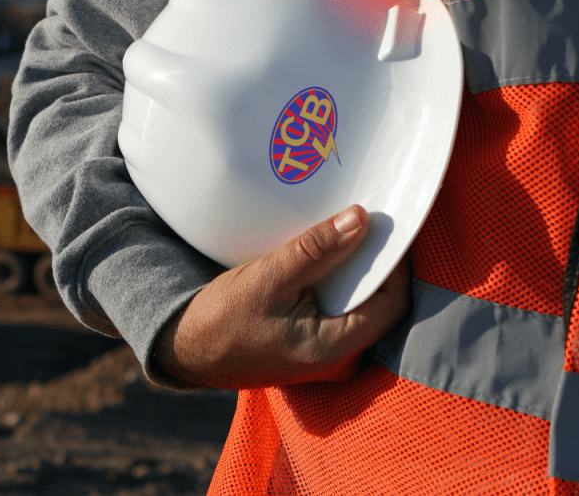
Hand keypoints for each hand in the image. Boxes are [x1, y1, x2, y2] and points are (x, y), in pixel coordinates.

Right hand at [152, 205, 409, 388]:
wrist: (185, 349)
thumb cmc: (221, 320)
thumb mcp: (268, 277)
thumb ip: (317, 250)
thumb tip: (360, 219)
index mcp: (333, 349)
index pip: (391, 302)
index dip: (393, 262)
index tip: (382, 226)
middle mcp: (338, 359)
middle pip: (378, 303)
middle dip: (372, 263)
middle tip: (361, 223)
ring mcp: (325, 355)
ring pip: (358, 305)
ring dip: (351, 271)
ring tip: (338, 236)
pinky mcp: (311, 345)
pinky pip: (338, 309)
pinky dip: (333, 283)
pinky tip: (319, 260)